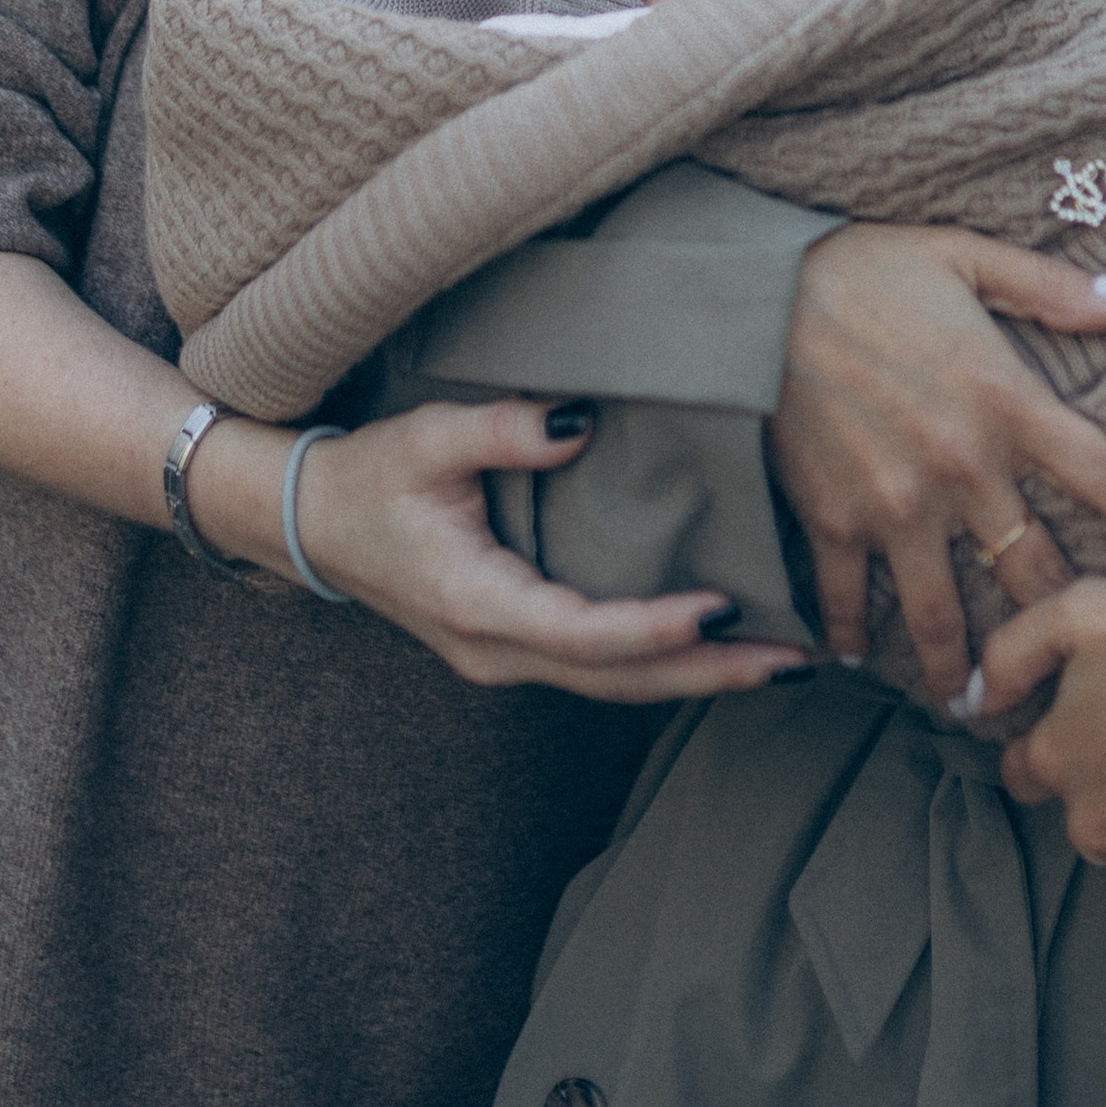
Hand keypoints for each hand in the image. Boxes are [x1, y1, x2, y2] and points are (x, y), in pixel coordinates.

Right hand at [279, 398, 813, 705]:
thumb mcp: (425, 438)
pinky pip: (598, 669)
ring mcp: (503, 659)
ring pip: (614, 685)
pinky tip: (710, 647)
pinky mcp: (514, 647)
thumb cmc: (368, 476)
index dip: (657, 627)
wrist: (310, 523)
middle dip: (709, 673)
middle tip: (794, 662)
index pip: (584, 633)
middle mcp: (495, 650)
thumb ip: (501, 429)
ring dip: (695, 675)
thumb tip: (580, 421)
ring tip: (777, 662)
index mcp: (476, 604)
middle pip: (618, 680)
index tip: (724, 606)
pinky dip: (660, 662)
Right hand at [770, 224, 1105, 706]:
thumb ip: (1058, 289)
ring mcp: (895, 506)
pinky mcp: (833, 521)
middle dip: (1072, 629)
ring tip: (983, 705)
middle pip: (1039, 575)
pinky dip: (855, 637)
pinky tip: (862, 659)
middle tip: (1096, 672)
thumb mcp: (967, 257)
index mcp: (1008, 402)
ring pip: (946, 616)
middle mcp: (962, 469)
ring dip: (968, 670)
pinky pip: (851, 600)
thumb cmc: (865, 268)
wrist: (753, 296)